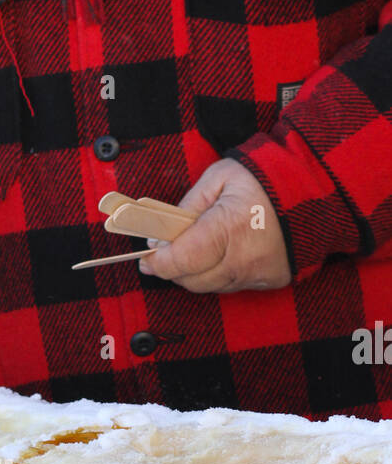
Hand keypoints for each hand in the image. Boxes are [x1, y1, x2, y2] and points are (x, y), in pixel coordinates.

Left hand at [137, 158, 290, 292]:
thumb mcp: (220, 177)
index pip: (181, 259)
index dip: (159, 262)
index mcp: (228, 228)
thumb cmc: (266, 177)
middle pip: (191, 280)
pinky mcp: (271, 281)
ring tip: (195, 250)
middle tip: (165, 254)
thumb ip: (189, 204)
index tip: (146, 259)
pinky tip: (222, 255)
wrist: (316, 187)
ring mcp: (258, 274)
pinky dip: (220, 275)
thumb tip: (164, 231)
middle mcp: (243, 258)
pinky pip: (233, 286)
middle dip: (174, 269)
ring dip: (196, 273)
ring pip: (211, 287)